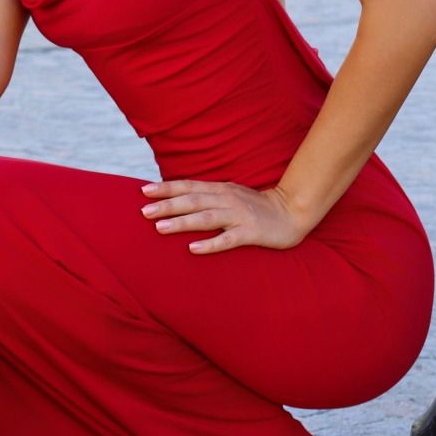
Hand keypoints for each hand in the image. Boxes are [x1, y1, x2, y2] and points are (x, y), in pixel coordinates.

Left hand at [140, 178, 309, 253]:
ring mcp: (238, 216)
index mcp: (220, 190)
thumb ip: (208, 196)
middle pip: (192, 200)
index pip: (188, 186)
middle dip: (167, 205)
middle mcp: (227, 199)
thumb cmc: (255, 207)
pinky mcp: (251, 233)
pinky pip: (228, 239)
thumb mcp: (229, 195)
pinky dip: (210, 244)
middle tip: (143, 211)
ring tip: (160, 228)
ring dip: (182, 222)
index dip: (166, 188)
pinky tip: (193, 249)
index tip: (143, 191)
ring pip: (206, 218)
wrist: (292, 212)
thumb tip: (179, 199)